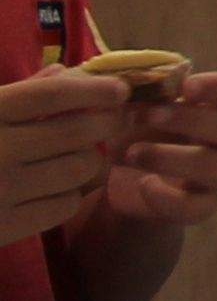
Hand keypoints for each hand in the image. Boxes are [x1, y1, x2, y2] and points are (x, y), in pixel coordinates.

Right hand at [0, 68, 120, 248]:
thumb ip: (18, 93)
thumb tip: (66, 72)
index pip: (50, 95)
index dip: (92, 89)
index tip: (120, 89)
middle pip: (76, 132)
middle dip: (107, 123)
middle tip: (115, 120)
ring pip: (78, 169)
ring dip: (90, 160)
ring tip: (83, 155)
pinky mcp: (2, 228)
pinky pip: (62, 207)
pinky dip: (71, 194)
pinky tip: (60, 187)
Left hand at [98, 70, 216, 230]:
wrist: (134, 183)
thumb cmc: (148, 132)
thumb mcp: (146, 108)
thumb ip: (145, 95)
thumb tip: (129, 84)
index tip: (185, 87)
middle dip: (188, 120)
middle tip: (148, 116)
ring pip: (211, 166)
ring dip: (168, 156)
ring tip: (132, 154)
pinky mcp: (204, 206)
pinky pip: (194, 206)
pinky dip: (166, 197)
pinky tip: (144, 185)